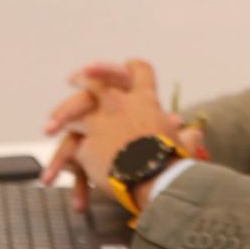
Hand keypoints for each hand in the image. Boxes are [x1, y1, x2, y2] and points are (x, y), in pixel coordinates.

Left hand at [41, 59, 186, 210]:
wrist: (155, 179)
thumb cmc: (173, 160)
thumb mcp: (183, 143)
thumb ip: (188, 136)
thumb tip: (196, 134)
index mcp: (145, 99)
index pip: (138, 69)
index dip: (131, 68)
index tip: (124, 70)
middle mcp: (120, 104)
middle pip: (96, 79)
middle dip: (85, 76)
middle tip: (76, 78)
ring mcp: (100, 122)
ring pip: (74, 108)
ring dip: (62, 114)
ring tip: (52, 124)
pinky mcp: (86, 144)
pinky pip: (71, 146)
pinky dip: (65, 158)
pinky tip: (58, 168)